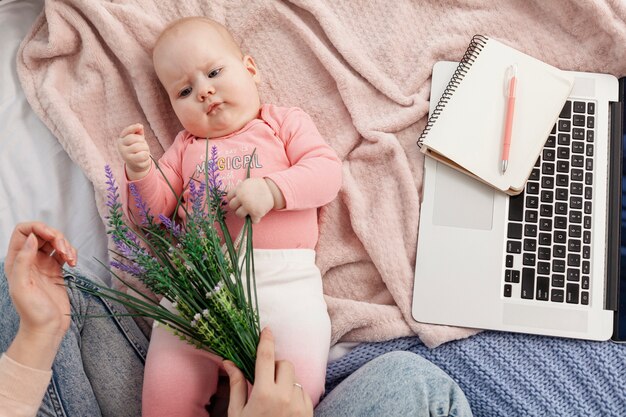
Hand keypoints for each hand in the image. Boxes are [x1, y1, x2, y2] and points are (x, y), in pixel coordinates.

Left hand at [4, 222, 76, 369]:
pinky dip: (72, 254)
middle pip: (42, 234)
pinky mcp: (57, 270)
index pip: (23, 231)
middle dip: (57, 237)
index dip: (38, 228)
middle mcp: (29, 260)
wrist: (47, 329)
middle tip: (64, 250)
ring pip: (55, 242)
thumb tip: (31, 238)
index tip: (52, 236)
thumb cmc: (32, 312)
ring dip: (67, 245)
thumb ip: (23, 260)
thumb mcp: (22, 286)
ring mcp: (43, 264)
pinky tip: (73, 263)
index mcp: (16, 261)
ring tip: (71, 260)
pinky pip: (65, 253)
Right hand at [118, 123, 151, 179]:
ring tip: (144, 151)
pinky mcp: (132, 162)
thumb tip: (140, 126)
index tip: (140, 126)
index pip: (127, 131)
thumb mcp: (137, 139)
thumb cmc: (138, 149)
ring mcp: (125, 155)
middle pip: (134, 138)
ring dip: (146, 148)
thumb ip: (138, 132)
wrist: (137, 165)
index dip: (133, 128)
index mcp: (121, 140)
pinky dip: (147, 155)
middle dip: (142, 141)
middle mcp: (121, 147)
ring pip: (140, 146)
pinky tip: (144, 157)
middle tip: (143, 145)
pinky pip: (143, 155)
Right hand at [224, 328, 312, 416]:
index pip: (266, 358)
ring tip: (276, 398)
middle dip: (276, 367)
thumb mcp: (237, 412)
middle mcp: (284, 396)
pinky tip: (285, 407)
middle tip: (267, 379)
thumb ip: (236, 385)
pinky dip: (294, 395)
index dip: (266, 341)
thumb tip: (229, 363)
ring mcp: (299, 404)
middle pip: (285, 364)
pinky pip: (303, 392)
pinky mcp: (308, 411)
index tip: (266, 331)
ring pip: (295, 378)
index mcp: (264, 394)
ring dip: (285, 382)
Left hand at [227, 178, 284, 223]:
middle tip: (244, 206)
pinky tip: (258, 214)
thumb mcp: (247, 183)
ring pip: (239, 214)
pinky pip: (252, 221)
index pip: (229, 197)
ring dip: (244, 214)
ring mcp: (248, 206)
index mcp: (239, 190)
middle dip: (238, 206)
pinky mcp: (256, 213)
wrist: (272, 189)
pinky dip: (255, 219)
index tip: (239, 200)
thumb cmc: (260, 186)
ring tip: (250, 210)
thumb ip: (239, 189)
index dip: (234, 199)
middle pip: (232, 206)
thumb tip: (232, 197)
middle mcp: (242, 198)